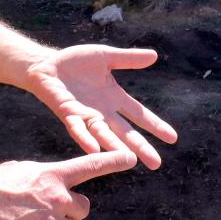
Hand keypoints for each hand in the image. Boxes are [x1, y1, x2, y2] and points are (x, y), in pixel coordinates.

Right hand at [0, 151, 135, 219]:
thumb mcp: (19, 172)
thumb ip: (41, 179)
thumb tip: (47, 187)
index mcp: (52, 175)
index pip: (91, 166)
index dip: (113, 161)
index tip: (131, 159)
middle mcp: (58, 196)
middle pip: (82, 209)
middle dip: (68, 214)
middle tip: (43, 216)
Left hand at [26, 46, 177, 168]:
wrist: (47, 64)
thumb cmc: (76, 62)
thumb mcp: (106, 56)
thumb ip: (128, 59)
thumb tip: (154, 55)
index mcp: (114, 98)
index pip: (139, 114)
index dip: (155, 126)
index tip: (173, 138)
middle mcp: (102, 112)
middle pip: (125, 132)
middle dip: (140, 147)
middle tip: (156, 164)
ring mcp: (85, 115)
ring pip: (104, 136)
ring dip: (116, 148)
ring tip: (130, 160)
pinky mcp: (68, 114)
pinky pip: (77, 128)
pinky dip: (85, 139)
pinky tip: (93, 149)